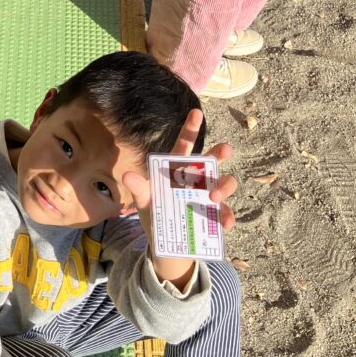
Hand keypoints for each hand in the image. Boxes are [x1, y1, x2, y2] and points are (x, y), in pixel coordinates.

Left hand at [121, 109, 237, 284]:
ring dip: (223, 186)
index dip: (190, 128)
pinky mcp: (215, 214)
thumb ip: (139, 189)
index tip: (196, 111)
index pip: (183, 145)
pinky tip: (226, 223)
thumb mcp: (144, 202)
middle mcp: (195, 179)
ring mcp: (208, 195)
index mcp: (176, 170)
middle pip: (211, 160)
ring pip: (225, 182)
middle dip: (219, 152)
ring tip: (214, 197)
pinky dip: (227, 216)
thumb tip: (127, 175)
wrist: (164, 245)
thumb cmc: (153, 215)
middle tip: (224, 150)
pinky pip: (226, 212)